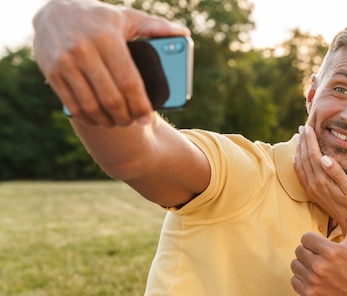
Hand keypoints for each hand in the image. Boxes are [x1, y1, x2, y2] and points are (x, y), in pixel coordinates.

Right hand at [33, 0, 189, 126]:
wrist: (54, 9)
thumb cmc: (100, 17)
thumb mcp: (127, 17)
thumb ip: (156, 26)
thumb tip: (184, 34)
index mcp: (107, 37)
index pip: (129, 81)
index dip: (140, 105)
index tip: (147, 117)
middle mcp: (83, 49)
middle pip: (111, 98)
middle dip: (126, 116)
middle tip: (134, 121)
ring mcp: (65, 62)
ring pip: (91, 105)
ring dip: (107, 121)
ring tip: (118, 121)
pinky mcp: (51, 72)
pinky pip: (72, 105)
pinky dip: (88, 118)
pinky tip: (98, 119)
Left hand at [291, 200, 346, 295]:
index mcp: (330, 251)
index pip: (306, 238)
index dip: (314, 242)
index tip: (323, 249)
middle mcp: (320, 266)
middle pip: (299, 250)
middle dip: (308, 253)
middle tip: (320, 260)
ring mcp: (313, 281)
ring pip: (295, 264)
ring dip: (303, 266)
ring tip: (317, 270)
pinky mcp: (308, 293)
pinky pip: (293, 280)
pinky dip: (301, 280)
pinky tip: (314, 280)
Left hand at [294, 124, 346, 230]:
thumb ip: (337, 172)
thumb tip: (324, 158)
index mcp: (323, 180)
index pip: (313, 154)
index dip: (310, 140)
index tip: (308, 127)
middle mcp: (313, 184)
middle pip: (304, 158)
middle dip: (302, 141)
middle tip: (302, 127)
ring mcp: (311, 189)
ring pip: (300, 165)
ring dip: (299, 150)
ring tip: (299, 137)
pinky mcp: (311, 193)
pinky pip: (300, 175)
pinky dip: (296, 164)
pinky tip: (295, 158)